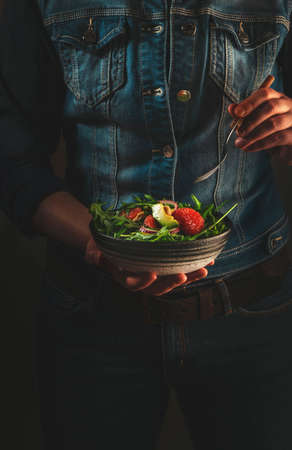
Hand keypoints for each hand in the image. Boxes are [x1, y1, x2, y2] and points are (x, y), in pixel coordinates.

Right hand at [84, 237, 211, 295]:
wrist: (112, 244)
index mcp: (126, 277)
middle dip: (172, 282)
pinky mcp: (166, 269)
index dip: (144, 281)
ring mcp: (156, 276)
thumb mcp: (95, 248)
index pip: (134, 284)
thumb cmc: (104, 246)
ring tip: (204, 269)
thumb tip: (95, 257)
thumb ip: (95, 255)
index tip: (152, 274)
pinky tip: (207, 260)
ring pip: (173, 281)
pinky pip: (180, 270)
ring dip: (190, 277)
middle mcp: (143, 280)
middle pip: (159, 287)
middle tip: (184, 275)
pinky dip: (194, 267)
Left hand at [228, 86, 291, 164]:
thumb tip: (231, 108)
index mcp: (277, 99)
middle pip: (271, 106)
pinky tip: (249, 148)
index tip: (236, 113)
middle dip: (251, 120)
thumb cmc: (268, 133)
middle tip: (239, 132)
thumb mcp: (255, 123)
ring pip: (273, 124)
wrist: (283, 151)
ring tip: (240, 143)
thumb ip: (244, 115)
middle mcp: (288, 106)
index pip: (265, 94)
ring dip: (253, 135)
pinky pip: (277, 138)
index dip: (249, 102)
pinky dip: (260, 144)